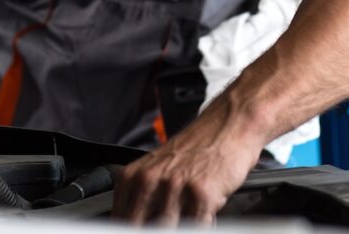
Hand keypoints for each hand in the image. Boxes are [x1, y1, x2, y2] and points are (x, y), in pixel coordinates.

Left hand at [111, 96, 265, 225]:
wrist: (227, 126)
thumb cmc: (194, 151)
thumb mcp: (156, 172)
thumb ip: (140, 201)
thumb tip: (135, 224)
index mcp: (131, 178)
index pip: (121, 221)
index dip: (134, 228)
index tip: (144, 226)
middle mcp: (148, 181)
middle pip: (141, 227)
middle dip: (154, 228)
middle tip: (172, 219)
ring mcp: (173, 188)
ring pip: (167, 230)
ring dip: (182, 227)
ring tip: (190, 213)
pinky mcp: (201, 195)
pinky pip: (197, 228)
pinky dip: (203, 225)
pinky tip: (206, 214)